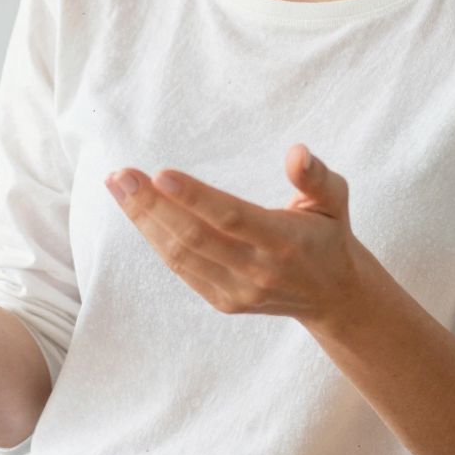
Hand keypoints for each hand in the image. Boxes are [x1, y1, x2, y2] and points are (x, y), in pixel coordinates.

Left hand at [105, 143, 363, 322]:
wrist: (332, 296)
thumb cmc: (328, 235)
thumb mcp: (335, 201)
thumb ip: (317, 177)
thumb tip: (297, 152)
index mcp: (284, 242)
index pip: (231, 218)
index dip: (194, 197)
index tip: (159, 174)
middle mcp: (258, 271)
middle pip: (194, 238)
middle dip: (152, 206)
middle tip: (121, 176)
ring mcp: (238, 291)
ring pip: (180, 256)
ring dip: (144, 221)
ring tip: (119, 186)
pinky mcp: (223, 301)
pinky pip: (181, 268)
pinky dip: (156, 239)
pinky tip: (139, 212)